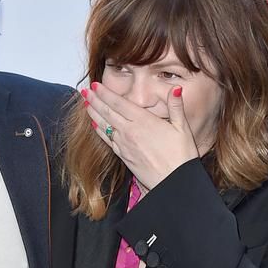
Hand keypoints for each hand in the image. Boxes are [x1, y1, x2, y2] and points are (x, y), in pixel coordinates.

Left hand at [82, 82, 198, 189]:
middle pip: (107, 112)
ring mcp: (124, 144)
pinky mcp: (123, 156)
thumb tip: (176, 88)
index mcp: (143, 121)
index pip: (118, 103)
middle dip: (94, 100)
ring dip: (93, 113)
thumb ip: (176, 106)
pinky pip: (107, 140)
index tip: (95, 85)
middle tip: (84, 91)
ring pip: (104, 125)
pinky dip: (99, 131)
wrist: (173, 182)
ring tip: (85, 104)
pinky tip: (95, 126)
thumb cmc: (181, 156)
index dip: (105, 93)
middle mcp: (130, 131)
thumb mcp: (182, 128)